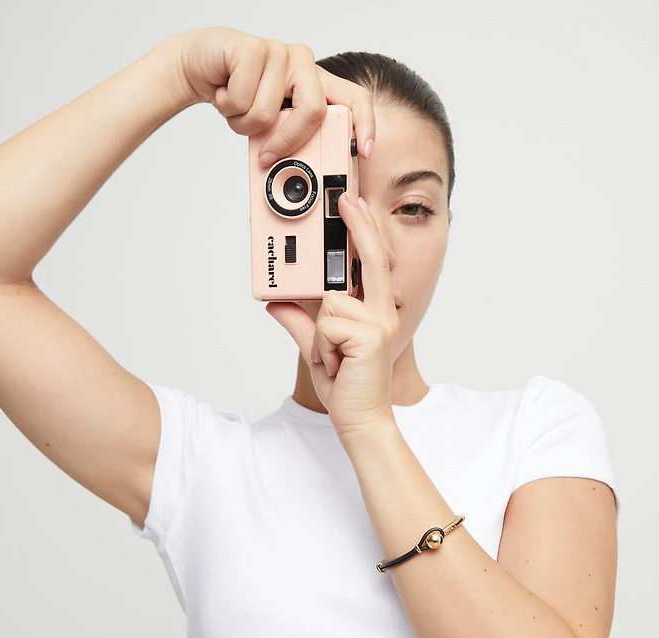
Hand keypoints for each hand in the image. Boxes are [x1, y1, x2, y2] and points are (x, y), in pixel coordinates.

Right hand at [167, 26, 374, 163]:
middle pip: (313, 113)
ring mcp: (280, 53)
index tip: (362, 153)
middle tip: (266, 156)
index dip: (364, 126)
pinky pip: (243, 99)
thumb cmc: (240, 98)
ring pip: (269, 113)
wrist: (200, 66)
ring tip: (238, 109)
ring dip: (245, 124)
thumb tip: (302, 181)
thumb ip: (292, 142)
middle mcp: (303, 64)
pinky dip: (229, 107)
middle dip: (286, 143)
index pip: (355, 100)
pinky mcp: (252, 48)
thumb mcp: (272, 127)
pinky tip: (225, 92)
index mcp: (317, 83)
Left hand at [266, 193, 398, 438]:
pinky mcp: (370, 336)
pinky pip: (327, 325)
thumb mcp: (316, 349)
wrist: (360, 420)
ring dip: (321, 336)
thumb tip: (276, 303)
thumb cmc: (347, 387)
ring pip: (330, 303)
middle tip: (346, 196)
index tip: (353, 202)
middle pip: (370, 259)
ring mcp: (379, 323)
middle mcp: (383, 313)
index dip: (365, 231)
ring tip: (333, 359)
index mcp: (375, 311)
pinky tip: (336, 365)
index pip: (373, 262)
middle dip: (358, 227)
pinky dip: (322, 348)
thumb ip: (299, 323)